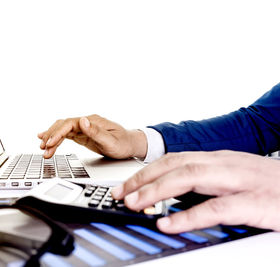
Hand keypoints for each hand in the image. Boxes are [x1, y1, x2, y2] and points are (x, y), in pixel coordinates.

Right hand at [38, 114, 146, 158]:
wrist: (131, 145)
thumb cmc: (123, 143)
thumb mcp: (111, 141)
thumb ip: (96, 132)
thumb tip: (82, 120)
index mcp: (92, 121)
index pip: (70, 123)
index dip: (58, 133)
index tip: (50, 143)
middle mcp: (86, 122)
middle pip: (63, 125)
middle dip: (51, 135)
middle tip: (43, 147)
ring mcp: (84, 128)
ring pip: (63, 130)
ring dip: (52, 138)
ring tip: (42, 148)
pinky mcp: (83, 135)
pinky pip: (66, 135)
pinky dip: (56, 139)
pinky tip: (48, 142)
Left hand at [111, 150, 279, 232]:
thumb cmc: (274, 187)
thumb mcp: (236, 178)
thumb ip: (207, 184)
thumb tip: (174, 196)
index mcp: (220, 160)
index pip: (174, 159)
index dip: (146, 171)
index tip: (125, 185)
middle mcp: (227, 164)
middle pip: (176, 165)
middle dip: (144, 179)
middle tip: (121, 196)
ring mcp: (242, 180)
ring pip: (190, 178)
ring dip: (157, 191)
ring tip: (135, 205)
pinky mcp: (257, 202)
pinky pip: (217, 207)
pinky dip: (189, 215)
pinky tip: (169, 223)